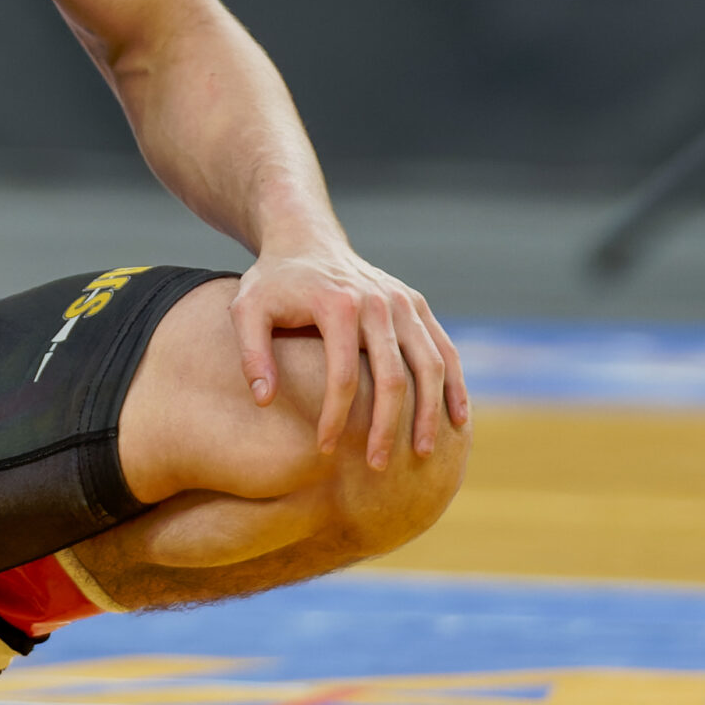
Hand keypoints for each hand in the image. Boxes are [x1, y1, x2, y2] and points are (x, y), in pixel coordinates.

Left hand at [229, 246, 465, 469]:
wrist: (306, 238)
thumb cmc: (274, 282)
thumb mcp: (246, 308)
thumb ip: (250, 352)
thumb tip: (264, 400)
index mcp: (337, 305)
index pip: (343, 376)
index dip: (335, 418)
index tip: (324, 448)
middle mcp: (378, 302)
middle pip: (393, 377)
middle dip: (388, 427)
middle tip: (378, 466)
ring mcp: (403, 302)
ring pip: (430, 365)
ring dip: (429, 413)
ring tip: (423, 454)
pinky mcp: (416, 304)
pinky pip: (444, 348)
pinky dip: (455, 384)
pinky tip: (457, 420)